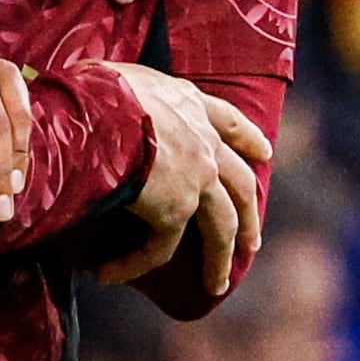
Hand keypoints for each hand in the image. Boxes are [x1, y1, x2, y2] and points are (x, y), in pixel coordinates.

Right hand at [95, 66, 255, 285]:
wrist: (97, 115)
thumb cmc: (94, 91)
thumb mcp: (116, 76)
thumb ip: (124, 93)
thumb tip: (99, 100)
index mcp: (190, 103)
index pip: (230, 122)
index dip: (249, 140)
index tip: (265, 155)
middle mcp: (203, 142)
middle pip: (241, 184)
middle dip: (249, 215)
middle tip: (253, 242)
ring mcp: (196, 179)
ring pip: (220, 228)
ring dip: (219, 260)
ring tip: (216, 284)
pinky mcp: (174, 212)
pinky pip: (158, 250)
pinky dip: (134, 264)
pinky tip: (109, 275)